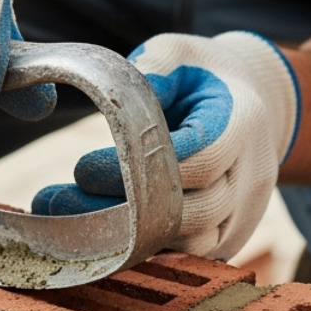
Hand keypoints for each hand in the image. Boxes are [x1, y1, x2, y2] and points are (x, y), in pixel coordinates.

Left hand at [32, 31, 299, 259]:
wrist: (255, 106)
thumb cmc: (202, 77)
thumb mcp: (179, 53)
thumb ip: (153, 67)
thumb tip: (118, 96)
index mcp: (241, 125)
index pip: (196, 162)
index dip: (138, 171)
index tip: (81, 168)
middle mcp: (251, 176)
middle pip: (191, 213)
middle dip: (121, 212)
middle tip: (56, 202)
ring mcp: (246, 214)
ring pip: (189, 244)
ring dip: (128, 240)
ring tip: (66, 225)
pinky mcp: (230, 238)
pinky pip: (189, 258)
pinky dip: (145, 252)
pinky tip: (100, 237)